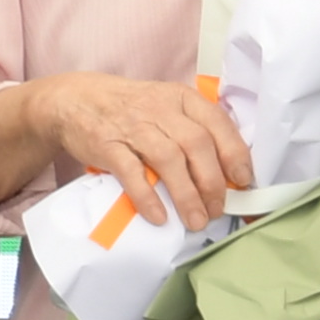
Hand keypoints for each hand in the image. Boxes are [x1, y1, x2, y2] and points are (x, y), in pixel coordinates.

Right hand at [17, 72, 251, 230]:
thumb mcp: (166, 105)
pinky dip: (148, 197)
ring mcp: (133, 127)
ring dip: (187, 194)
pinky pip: (131, 172)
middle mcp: (160, 109)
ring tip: (196, 220)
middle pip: (196, 144)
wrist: (76, 100)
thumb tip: (228, 172)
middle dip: (212, 182)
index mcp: (181, 98)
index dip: (234, 153)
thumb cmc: (131, 108)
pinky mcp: (108, 145)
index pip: (217, 123)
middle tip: (217, 210)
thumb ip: (194, 129)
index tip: (243, 181)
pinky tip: (159, 216)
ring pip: (168, 159)